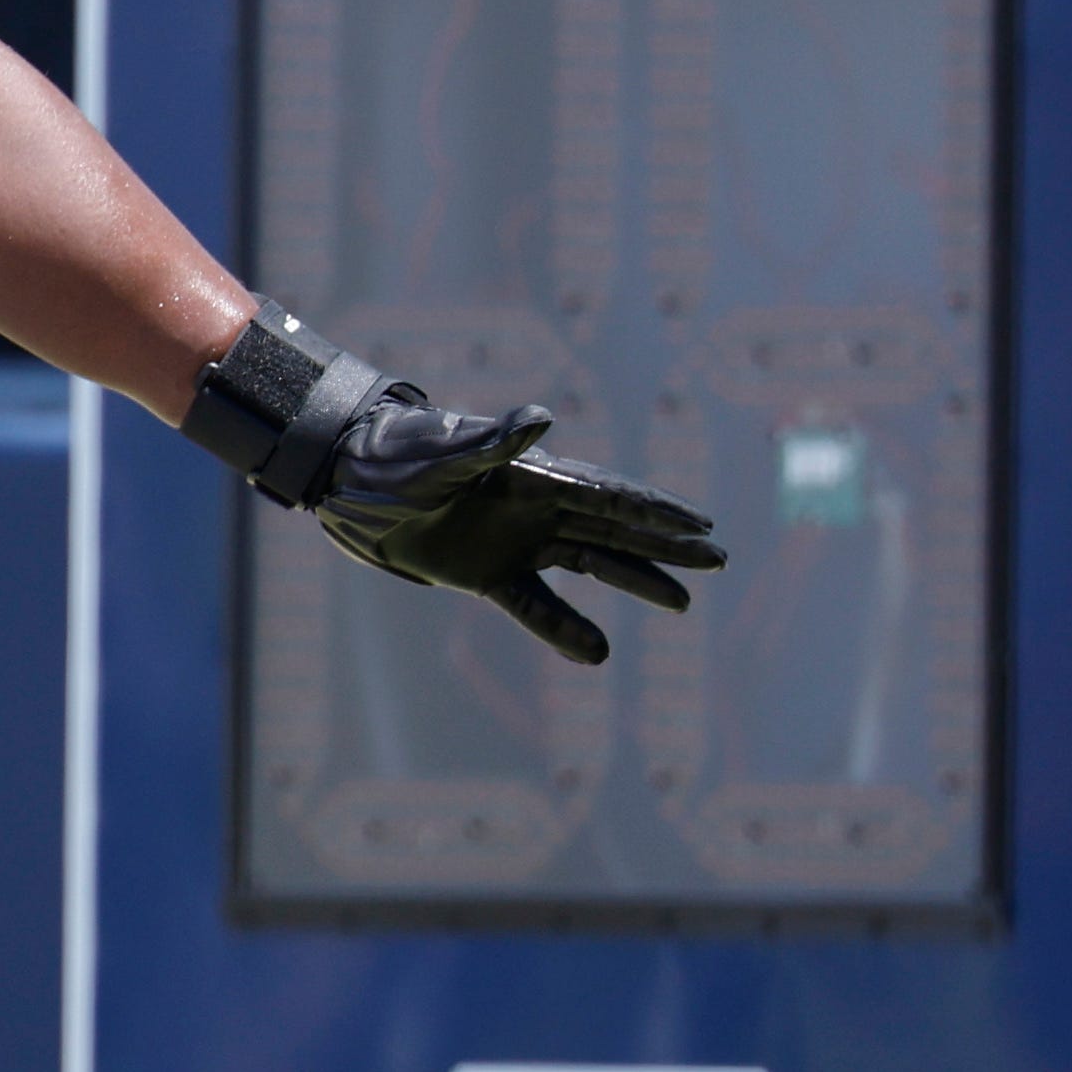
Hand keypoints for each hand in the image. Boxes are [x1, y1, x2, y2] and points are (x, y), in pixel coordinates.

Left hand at [305, 392, 725, 666]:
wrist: (352, 483)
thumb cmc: (400, 456)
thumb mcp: (448, 452)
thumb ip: (496, 444)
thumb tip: (543, 418)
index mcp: (537, 476)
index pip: (610, 496)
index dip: (657, 512)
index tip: (702, 526)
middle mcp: (537, 507)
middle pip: (617, 529)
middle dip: (668, 545)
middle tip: (719, 558)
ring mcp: (516, 540)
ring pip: (592, 563)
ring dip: (636, 580)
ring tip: (684, 601)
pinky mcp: (488, 573)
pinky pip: (535, 605)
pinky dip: (564, 628)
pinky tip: (598, 653)